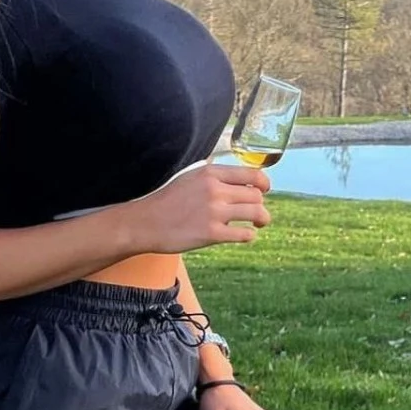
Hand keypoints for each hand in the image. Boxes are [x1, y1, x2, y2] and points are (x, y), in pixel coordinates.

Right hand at [129, 163, 270, 254]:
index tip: (264, 191)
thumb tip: (238, 180)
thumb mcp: (190, 177)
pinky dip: (249, 235)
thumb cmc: (168, 201)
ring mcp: (214, 212)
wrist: (146, 223)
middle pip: (256, 196)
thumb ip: (213, 177)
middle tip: (257, 213)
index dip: (264, 184)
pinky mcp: (212, 234)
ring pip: (256, 213)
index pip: (252, 175)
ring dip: (262, 220)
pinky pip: (244, 234)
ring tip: (258, 224)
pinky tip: (244, 235)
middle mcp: (215, 190)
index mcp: (211, 174)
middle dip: (260, 205)